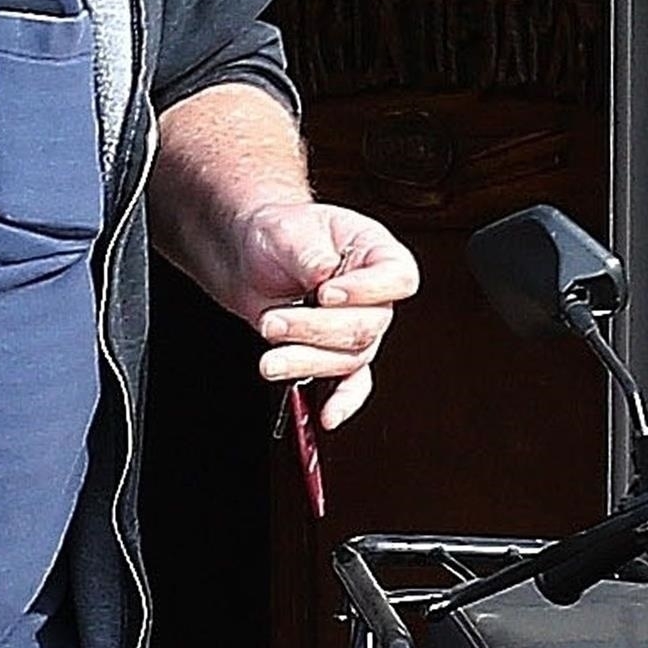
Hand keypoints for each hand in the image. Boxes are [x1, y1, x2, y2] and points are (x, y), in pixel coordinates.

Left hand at [228, 200, 419, 431]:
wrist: (250, 257)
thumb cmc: (278, 235)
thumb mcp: (288, 231)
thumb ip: (309, 253)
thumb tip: (324, 273)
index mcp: (377, 254)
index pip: (397, 278)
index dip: (366, 291)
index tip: (325, 293)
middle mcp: (375, 296)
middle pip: (366, 327)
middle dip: (314, 330)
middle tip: (272, 322)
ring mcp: (357, 328)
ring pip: (350, 359)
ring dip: (306, 362)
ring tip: (269, 360)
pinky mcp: (334, 354)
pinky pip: (351, 384)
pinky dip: (342, 401)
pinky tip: (329, 415)